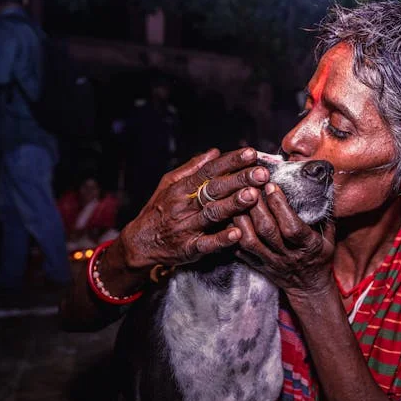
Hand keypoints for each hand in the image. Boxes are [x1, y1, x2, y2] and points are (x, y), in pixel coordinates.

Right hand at [118, 148, 270, 269]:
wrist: (139, 244)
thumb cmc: (158, 211)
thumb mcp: (169, 184)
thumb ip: (192, 168)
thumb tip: (214, 152)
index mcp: (182, 188)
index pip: (209, 171)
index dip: (231, 161)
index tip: (251, 153)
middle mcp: (185, 206)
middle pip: (214, 190)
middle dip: (239, 180)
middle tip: (261, 173)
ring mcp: (187, 227)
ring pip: (212, 214)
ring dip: (233, 205)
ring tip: (252, 196)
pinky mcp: (188, 248)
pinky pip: (206, 244)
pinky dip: (221, 239)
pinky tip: (237, 234)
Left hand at [233, 182, 335, 300]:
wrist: (309, 287)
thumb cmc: (320, 257)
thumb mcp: (329, 237)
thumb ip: (325, 215)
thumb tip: (323, 188)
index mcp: (308, 246)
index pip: (291, 226)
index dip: (280, 206)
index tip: (271, 186)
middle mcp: (288, 255)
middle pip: (267, 231)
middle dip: (257, 206)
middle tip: (250, 186)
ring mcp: (270, 262)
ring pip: (249, 241)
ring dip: (241, 219)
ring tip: (237, 200)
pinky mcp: (257, 266)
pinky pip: (240, 251)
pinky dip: (232, 234)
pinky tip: (230, 218)